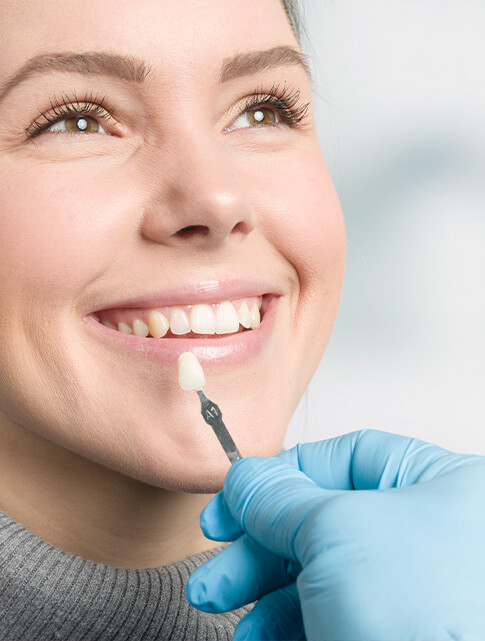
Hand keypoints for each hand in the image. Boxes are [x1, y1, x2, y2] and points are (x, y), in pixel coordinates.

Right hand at [186, 429, 484, 640]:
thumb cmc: (418, 612)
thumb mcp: (333, 530)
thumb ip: (279, 497)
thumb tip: (245, 477)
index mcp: (441, 484)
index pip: (347, 456)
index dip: (282, 473)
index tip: (233, 497)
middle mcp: (432, 532)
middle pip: (324, 517)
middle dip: (257, 543)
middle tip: (214, 564)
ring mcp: (414, 588)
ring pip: (321, 570)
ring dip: (259, 588)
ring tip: (215, 604)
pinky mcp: (395, 630)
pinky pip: (332, 612)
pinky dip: (285, 621)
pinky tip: (255, 635)